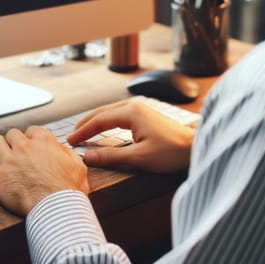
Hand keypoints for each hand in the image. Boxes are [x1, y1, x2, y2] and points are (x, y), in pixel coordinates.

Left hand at [0, 126, 88, 216]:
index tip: (29, 145)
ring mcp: (10, 160)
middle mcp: (25, 147)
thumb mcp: (77, 165)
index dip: (30, 138)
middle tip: (13, 151)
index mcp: (44, 141)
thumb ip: (67, 153)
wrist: (56, 207)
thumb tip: (62, 150)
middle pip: (11, 133)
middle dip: (12, 142)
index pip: (31, 130)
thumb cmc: (68, 190)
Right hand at [68, 99, 194, 172]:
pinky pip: (119, 113)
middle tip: (72, 136)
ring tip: (83, 131)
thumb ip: (111, 156)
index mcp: (131, 113)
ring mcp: (141, 108)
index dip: (83, 131)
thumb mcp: (139, 158)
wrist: (194, 147)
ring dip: (96, 120)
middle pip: (102, 112)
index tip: (70, 141)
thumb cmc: (171, 152)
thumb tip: (87, 156)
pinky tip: (104, 127)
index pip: (99, 120)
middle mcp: (134, 106)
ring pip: (110, 111)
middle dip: (86, 124)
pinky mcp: (146, 113)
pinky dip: (107, 120)